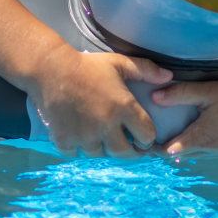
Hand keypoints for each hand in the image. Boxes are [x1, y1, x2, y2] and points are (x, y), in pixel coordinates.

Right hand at [28, 51, 171, 158]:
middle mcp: (106, 125)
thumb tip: (168, 76)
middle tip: (127, 145)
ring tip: (101, 137)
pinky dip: (79, 148)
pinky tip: (79, 136)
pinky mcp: (65, 140)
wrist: (49, 69)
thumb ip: (145, 70)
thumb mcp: (118, 63)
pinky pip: (77, 154)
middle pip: (125, 153)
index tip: (143, 136)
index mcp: (123, 107)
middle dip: (129, 150)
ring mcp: (84, 136)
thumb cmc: (86, 65)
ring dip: (103, 148)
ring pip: (100, 154)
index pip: (146, 136)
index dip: (147, 137)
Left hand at [150, 79, 217, 156]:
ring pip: (208, 154)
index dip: (156, 149)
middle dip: (176, 148)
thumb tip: (153, 97)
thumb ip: (179, 94)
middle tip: (163, 141)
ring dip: (199, 147)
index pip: (170, 150)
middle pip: (188, 154)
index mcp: (200, 137)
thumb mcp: (206, 92)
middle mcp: (214, 150)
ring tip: (191, 137)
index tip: (147, 145)